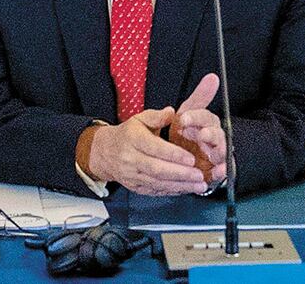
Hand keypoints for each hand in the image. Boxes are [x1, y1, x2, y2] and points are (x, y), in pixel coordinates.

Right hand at [87, 107, 207, 195]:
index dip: (173, 154)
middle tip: (200, 175)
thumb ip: (156, 116)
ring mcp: (131, 174)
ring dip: (180, 185)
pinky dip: (172, 191)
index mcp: (132, 139)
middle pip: (157, 169)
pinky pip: (155, 190)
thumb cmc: (127, 135)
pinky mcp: (135, 186)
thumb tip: (172, 113)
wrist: (104, 152)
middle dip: (181, 173)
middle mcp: (130, 158)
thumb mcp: (139, 119)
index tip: (191, 158)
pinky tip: (186, 189)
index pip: (154, 148)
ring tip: (199, 185)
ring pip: (158, 182)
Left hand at [170, 73, 226, 185]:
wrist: (178, 156)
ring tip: (212, 154)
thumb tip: (213, 77)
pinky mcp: (216, 169)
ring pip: (222, 151)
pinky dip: (221, 171)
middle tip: (201, 135)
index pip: (205, 116)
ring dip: (219, 152)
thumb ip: (199, 97)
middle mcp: (213, 137)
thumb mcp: (187, 112)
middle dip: (210, 134)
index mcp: (205, 122)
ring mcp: (216, 153)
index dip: (195, 117)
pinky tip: (217, 171)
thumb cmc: (184, 131)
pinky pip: (223, 170)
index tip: (183, 118)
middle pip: (217, 133)